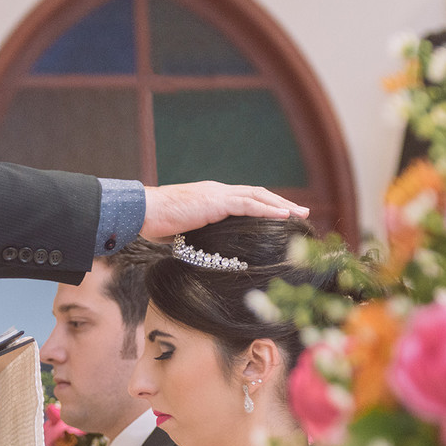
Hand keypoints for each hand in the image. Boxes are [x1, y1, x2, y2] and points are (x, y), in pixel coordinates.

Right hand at [141, 181, 308, 238]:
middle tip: (302, 213)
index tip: (283, 216)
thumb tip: (205, 253)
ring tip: (301, 214)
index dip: (266, 206)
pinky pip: (248, 204)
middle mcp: (219, 192)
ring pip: (258, 196)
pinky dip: (268, 210)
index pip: (246, 199)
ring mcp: (218, 195)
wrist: (144, 212)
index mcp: (213, 198)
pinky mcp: (216, 202)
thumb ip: (200, 236)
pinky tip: (284, 216)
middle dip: (282, 203)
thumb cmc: (157, 224)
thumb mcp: (184, 231)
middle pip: (258, 195)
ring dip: (282, 205)